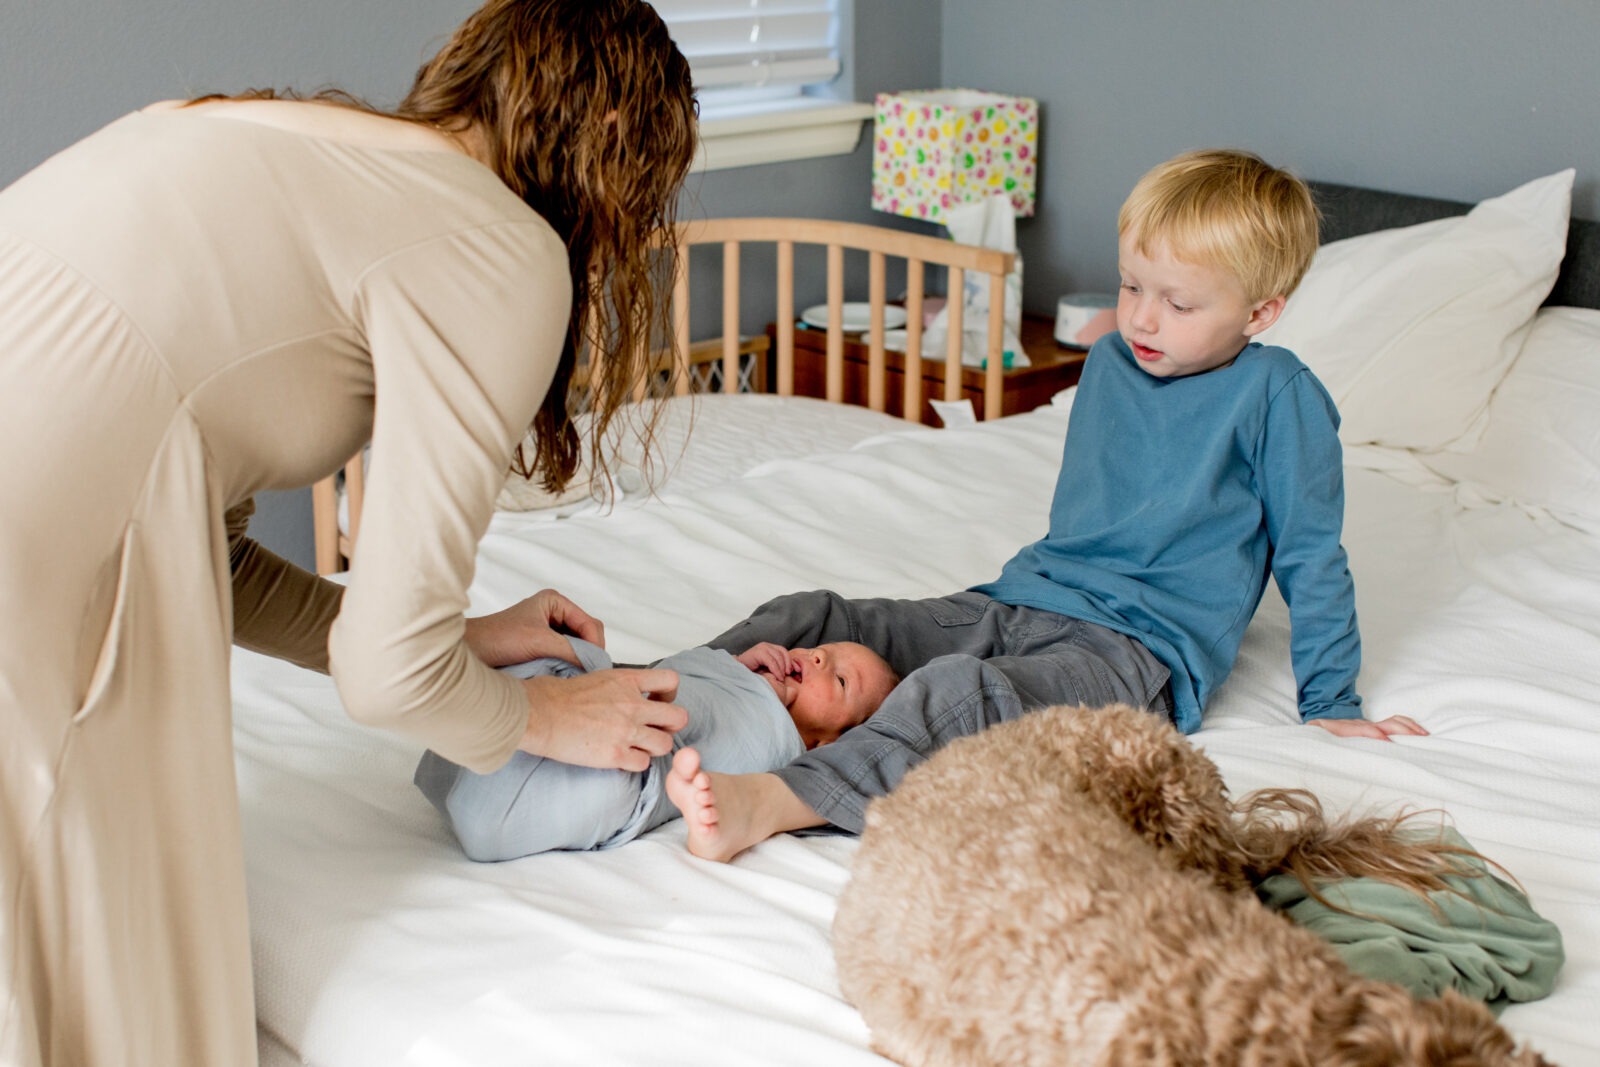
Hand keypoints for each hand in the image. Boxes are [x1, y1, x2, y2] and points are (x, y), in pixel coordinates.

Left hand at [464, 588, 604, 667]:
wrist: (471, 651)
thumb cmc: (499, 638)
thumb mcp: (540, 642)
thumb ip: (570, 650)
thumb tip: (595, 664)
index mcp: (555, 602)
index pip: (589, 623)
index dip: (595, 644)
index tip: (595, 666)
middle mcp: (555, 612)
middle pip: (587, 633)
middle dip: (589, 651)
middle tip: (589, 672)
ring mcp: (549, 629)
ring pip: (578, 644)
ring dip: (580, 658)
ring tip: (579, 674)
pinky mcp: (543, 644)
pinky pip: (567, 653)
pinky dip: (570, 663)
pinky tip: (568, 673)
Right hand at [518, 668, 686, 771]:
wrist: (537, 714)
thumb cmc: (557, 695)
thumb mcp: (597, 677)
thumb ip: (620, 685)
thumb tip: (628, 692)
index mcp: (627, 681)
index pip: (670, 681)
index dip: (670, 694)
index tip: (658, 702)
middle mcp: (632, 705)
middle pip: (678, 717)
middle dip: (670, 725)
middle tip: (654, 729)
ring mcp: (626, 731)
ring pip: (665, 744)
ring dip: (653, 747)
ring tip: (637, 746)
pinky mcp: (615, 755)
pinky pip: (643, 764)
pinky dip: (634, 763)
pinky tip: (621, 758)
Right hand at [736, 642, 793, 678]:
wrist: (736, 672)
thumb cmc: (752, 673)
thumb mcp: (768, 670)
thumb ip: (778, 669)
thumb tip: (791, 673)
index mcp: (770, 648)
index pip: (785, 652)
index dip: (792, 661)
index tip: (798, 671)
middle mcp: (767, 646)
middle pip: (783, 652)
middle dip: (789, 664)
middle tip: (789, 674)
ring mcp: (762, 648)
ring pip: (778, 657)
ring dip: (782, 669)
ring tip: (782, 678)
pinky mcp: (758, 652)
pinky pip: (772, 661)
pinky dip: (776, 670)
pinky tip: (777, 677)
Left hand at [1308, 714, 1427, 740]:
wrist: (1319, 720)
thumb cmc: (1317, 735)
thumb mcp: (1313, 734)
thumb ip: (1317, 735)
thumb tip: (1315, 733)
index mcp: (1347, 729)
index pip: (1365, 730)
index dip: (1376, 735)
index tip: (1388, 743)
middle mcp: (1362, 725)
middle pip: (1386, 724)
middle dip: (1402, 731)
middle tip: (1417, 743)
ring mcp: (1371, 725)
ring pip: (1394, 722)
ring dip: (1410, 728)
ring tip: (1424, 738)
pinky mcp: (1376, 727)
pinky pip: (1396, 723)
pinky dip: (1410, 727)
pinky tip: (1420, 734)